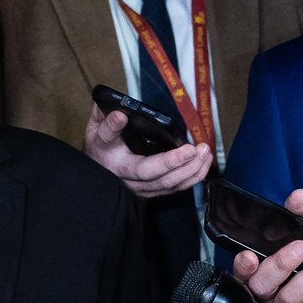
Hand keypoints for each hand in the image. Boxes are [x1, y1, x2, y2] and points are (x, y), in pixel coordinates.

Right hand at [82, 105, 212, 199]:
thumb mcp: (97, 130)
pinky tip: (204, 163)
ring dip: (191, 170)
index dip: (113, 127)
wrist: (103, 173)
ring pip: (169, 184)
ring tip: (204, 153)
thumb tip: (118, 111)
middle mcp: (126, 176)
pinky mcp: (154, 191)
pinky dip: (193, 176)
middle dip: (176, 162)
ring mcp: (142, 187)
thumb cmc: (102, 149)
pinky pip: (176, 188)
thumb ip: (104, 118)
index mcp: (109, 155)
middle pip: (152, 174)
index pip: (108, 140)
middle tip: (195, 148)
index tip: (121, 116)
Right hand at [224, 187, 302, 302]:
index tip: (249, 256)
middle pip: (263, 286)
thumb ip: (301, 218)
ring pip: (289, 302)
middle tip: (301, 248)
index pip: (244, 272)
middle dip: (280, 265)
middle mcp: (269, 300)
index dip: (244, 266)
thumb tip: (300, 196)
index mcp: (260, 278)